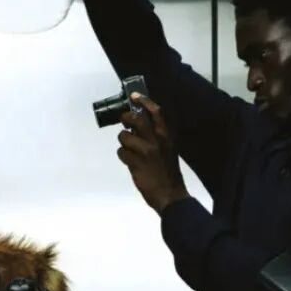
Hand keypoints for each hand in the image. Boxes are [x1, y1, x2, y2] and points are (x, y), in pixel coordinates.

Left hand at [116, 94, 188, 213]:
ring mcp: (146, 152)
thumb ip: (155, 137)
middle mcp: (157, 141)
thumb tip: (137, 126)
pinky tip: (129, 162)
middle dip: (126, 117)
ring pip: (124, 136)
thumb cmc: (168, 172)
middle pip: (137, 119)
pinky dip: (123, 156)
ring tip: (128, 149)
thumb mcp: (168, 149)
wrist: (169, 194)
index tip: (134, 96)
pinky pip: (121, 153)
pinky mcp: (136, 163)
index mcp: (167, 136)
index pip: (156, 112)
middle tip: (123, 120)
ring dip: (123, 142)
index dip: (144, 101)